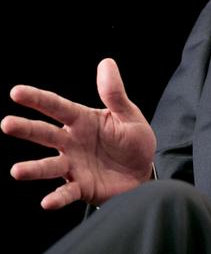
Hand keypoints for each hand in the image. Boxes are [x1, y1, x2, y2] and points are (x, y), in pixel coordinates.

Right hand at [2, 58, 155, 208]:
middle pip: (45, 134)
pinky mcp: (81, 187)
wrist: (142, 173)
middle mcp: (71, 142)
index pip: (57, 107)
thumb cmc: (132, 141)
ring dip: (34, 169)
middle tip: (6, 123)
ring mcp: (73, 166)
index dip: (38, 99)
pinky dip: (57, 198)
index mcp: (82, 121)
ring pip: (50, 166)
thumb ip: (114, 94)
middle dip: (26, 128)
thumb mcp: (128, 115)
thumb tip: (106, 62)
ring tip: (16, 171)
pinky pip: (67, 193)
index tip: (16, 92)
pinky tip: (47, 202)